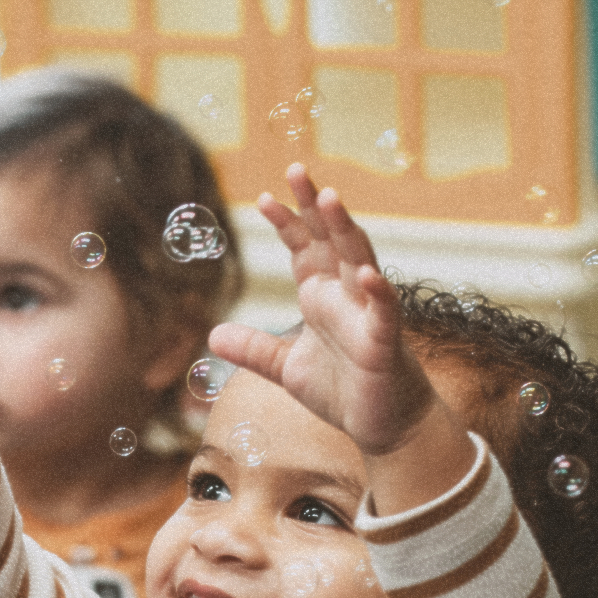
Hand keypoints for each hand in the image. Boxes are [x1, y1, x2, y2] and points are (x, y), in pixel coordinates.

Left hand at [208, 166, 434, 455]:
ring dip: (345, 230)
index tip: (263, 198)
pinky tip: (366, 274)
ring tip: (330, 199)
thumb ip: (254, 349)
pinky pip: (384, 312)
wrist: (383, 427)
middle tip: (296, 169)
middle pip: (330, 240)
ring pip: (359, 261)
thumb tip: (212, 335)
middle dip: (314, 206)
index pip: (304, 248)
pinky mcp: (384, 344)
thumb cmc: (342, 391)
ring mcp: (368, 316)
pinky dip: (378, 292)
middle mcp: (346, 297)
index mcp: (322, 297)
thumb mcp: (286, 368)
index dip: (287, 223)